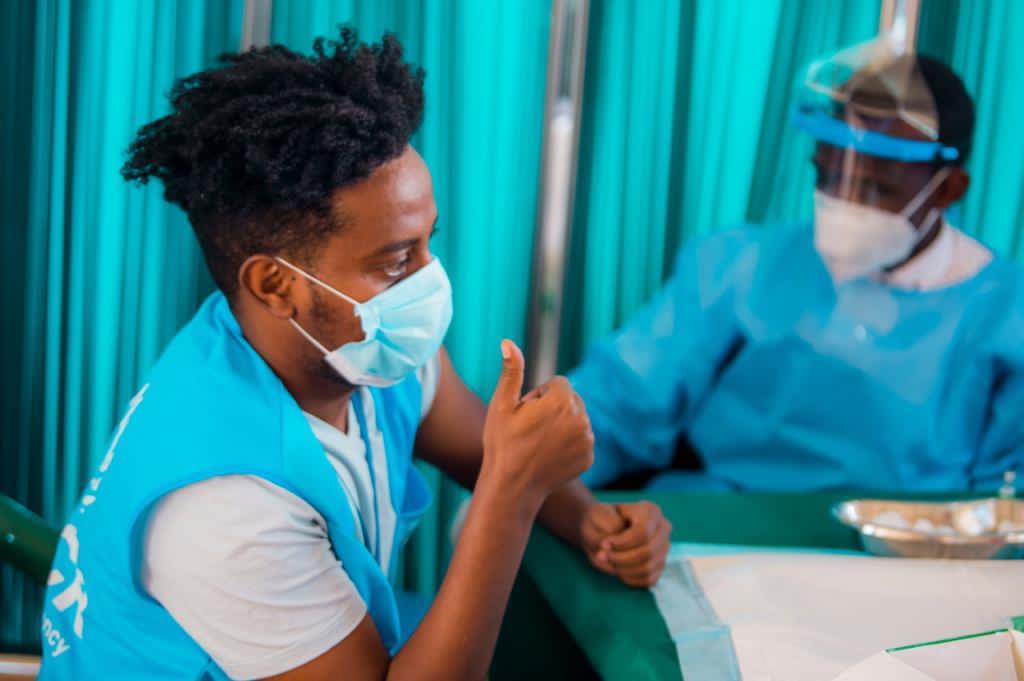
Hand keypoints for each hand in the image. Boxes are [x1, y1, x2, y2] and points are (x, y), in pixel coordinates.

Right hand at [481, 340, 593, 506]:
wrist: (512, 487)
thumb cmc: (502, 443)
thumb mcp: (502, 404)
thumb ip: (512, 371)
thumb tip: (508, 342)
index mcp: (563, 400)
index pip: (557, 383)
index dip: (538, 396)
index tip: (525, 413)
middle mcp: (582, 418)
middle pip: (570, 399)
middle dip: (553, 408)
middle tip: (530, 428)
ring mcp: (587, 440)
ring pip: (576, 419)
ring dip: (562, 425)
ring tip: (538, 443)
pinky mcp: (589, 457)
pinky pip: (580, 439)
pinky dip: (568, 444)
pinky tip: (549, 455)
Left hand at [581, 501, 670, 587]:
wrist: (600, 531)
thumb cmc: (601, 520)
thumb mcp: (600, 515)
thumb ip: (611, 524)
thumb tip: (620, 538)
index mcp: (650, 511)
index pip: (644, 533)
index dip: (622, 543)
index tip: (603, 545)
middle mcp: (663, 529)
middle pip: (648, 552)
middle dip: (621, 558)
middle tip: (601, 555)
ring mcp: (663, 548)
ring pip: (648, 567)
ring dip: (623, 569)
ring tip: (607, 561)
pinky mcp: (659, 565)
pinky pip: (648, 579)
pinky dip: (630, 578)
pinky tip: (617, 569)